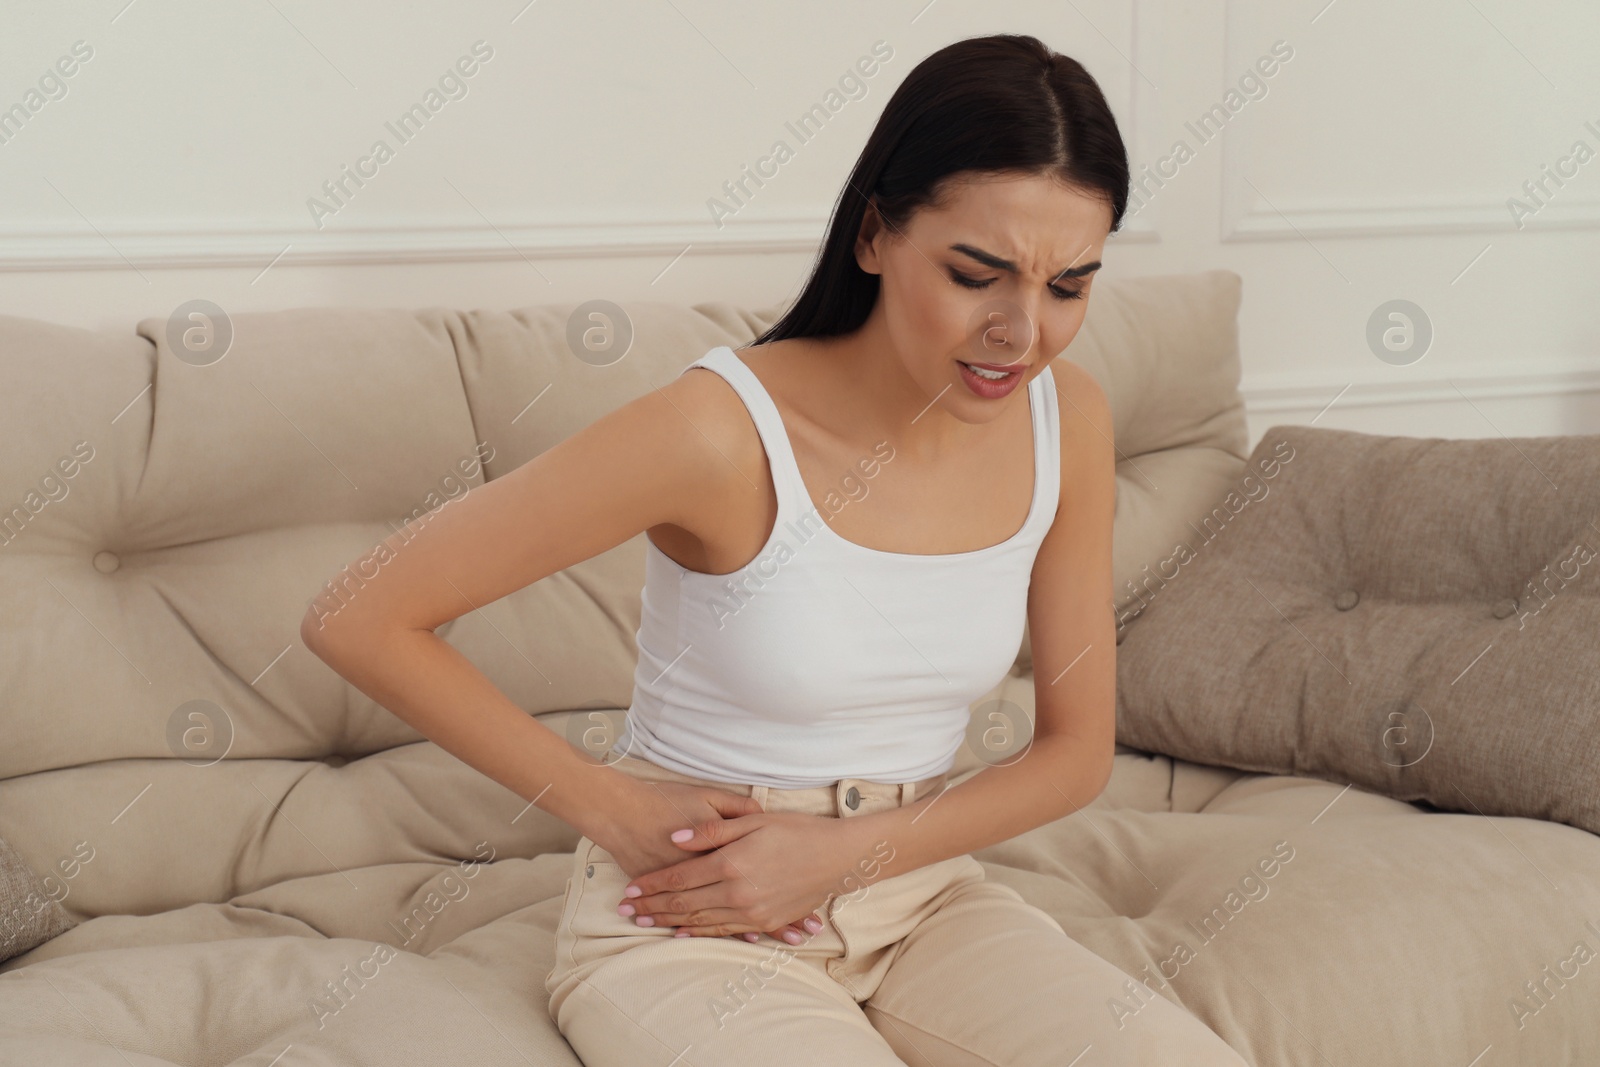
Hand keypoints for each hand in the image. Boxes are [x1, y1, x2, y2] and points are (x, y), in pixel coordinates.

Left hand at [618, 809, 870, 940]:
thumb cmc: (796, 831)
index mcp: (732, 862)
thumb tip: (675, 839)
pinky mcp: (764, 921)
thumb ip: (711, 830)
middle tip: (626, 910)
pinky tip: (681, 932)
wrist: (837, 857)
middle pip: (684, 902)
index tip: (631, 888)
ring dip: (668, 921)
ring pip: (700, 919)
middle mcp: (738, 891)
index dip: (653, 884)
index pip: (680, 877)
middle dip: (652, 906)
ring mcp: (752, 911)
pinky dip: (699, 931)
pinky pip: (723, 929)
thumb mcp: (753, 820)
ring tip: (643, 921)